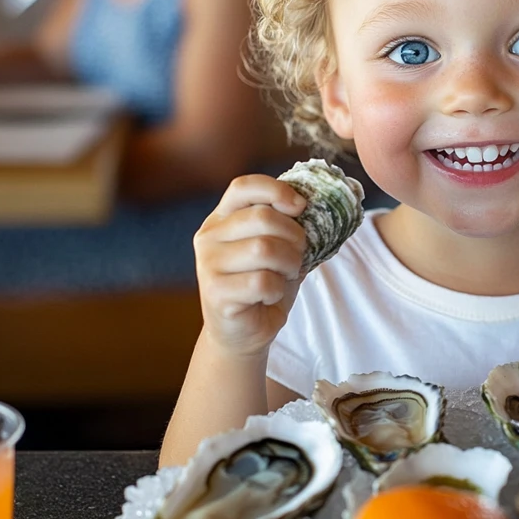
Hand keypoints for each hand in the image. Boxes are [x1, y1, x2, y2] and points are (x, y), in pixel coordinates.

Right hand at [193, 175, 307, 356]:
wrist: (244, 332)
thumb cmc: (263, 283)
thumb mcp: (275, 247)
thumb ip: (285, 223)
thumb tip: (310, 203)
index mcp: (221, 218)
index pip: (243, 186)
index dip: (276, 190)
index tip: (301, 207)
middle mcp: (209, 237)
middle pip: (262, 217)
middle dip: (294, 236)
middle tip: (297, 255)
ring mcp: (208, 265)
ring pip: (264, 249)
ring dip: (289, 264)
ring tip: (285, 275)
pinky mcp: (215, 293)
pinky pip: (262, 282)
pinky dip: (277, 290)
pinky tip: (269, 296)